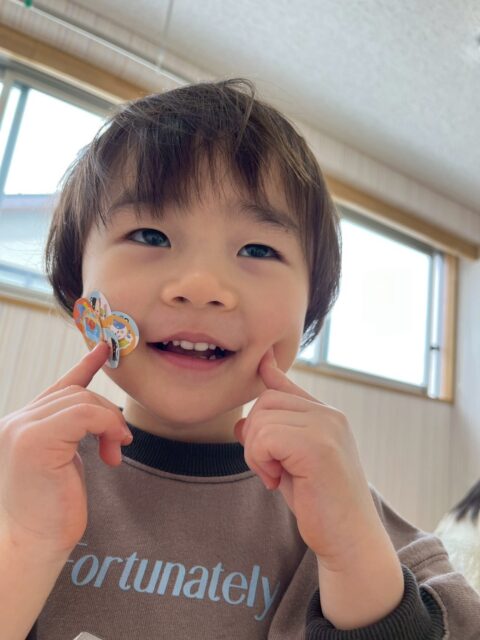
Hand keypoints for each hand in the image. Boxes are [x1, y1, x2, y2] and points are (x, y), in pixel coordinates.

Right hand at [0, 342, 131, 557]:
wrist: (34, 545)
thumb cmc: (53, 509)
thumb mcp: (66, 460)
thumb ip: (74, 431)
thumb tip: (100, 412)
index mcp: (23, 424)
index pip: (59, 387)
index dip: (85, 366)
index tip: (103, 349)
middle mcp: (17, 421)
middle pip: (77, 393)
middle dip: (107, 416)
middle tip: (119, 444)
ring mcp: (21, 428)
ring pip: (83, 401)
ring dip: (109, 423)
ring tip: (115, 450)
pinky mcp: (34, 440)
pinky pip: (84, 414)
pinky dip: (107, 426)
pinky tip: (113, 449)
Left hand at [234, 347, 390, 570]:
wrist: (349, 540)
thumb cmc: (318, 502)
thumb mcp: (291, 463)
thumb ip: (273, 437)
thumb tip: (241, 422)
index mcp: (326, 416)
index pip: (287, 386)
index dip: (269, 373)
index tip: (262, 359)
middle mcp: (330, 415)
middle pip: (265, 401)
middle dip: (256, 437)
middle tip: (272, 470)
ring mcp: (326, 427)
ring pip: (262, 420)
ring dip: (257, 454)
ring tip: (278, 477)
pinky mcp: (317, 445)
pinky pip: (264, 438)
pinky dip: (260, 462)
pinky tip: (278, 482)